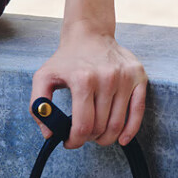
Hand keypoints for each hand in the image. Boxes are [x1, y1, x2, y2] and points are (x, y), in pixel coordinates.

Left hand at [30, 21, 147, 148]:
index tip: (69, 142)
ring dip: (106, 137)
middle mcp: (106, 78)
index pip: (83, 124)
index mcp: (82, 79)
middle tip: (82, 136)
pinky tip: (121, 138)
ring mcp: (125, 78)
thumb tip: (48, 132)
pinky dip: (130, 131)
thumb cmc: (66, 59)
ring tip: (96, 135)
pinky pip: (138, 112)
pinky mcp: (138, 77)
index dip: (75, 140)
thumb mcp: (44, 76)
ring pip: (118, 124)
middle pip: (101, 126)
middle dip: (89, 138)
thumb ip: (38, 103)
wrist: (89, 34)